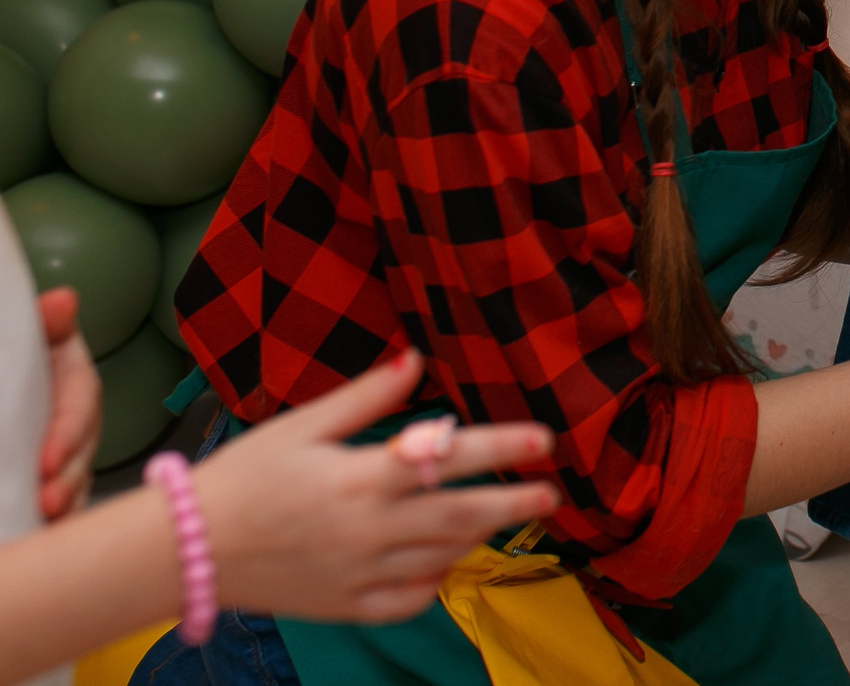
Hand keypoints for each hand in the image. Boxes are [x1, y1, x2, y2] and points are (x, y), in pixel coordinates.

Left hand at [37, 289, 99, 519]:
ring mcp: (63, 456)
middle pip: (82, 453)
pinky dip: (53, 526)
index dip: (68, 434)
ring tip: (44, 523)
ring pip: (74, 485)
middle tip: (45, 503)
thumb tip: (61, 300)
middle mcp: (75, 422)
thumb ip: (43, 325)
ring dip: (63, 508)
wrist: (7, 387)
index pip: (79, 407)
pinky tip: (40, 535)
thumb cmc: (19, 357)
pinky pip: (59, 507)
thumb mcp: (28, 336)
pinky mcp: (48, 484)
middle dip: (67, 482)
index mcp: (72, 382)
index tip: (47, 462)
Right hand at [191, 350, 559, 623]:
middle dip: (512, 504)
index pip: (448, 459)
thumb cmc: (242, 477)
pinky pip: (409, 600)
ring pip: (441, 559)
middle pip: (460, 518)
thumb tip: (416, 358)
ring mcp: (359, 575)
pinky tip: (444, 560)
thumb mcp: (300, 425)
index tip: (544, 439)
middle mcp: (367, 531)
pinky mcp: (345, 607)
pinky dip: (435, 580)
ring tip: (504, 516)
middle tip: (550, 493)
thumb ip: (366, 397)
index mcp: (359, 479)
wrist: (183, 550)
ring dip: (478, 537)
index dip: (501, 447)